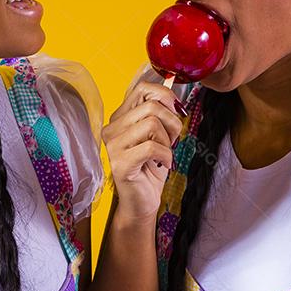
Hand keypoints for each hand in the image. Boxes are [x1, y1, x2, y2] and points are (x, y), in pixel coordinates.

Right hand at [101, 81, 185, 223]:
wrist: (142, 202)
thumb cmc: (151, 168)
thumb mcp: (159, 134)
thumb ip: (161, 112)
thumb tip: (173, 89)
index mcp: (120, 117)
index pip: (142, 88)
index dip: (166, 95)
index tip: (177, 111)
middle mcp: (112, 127)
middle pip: (151, 105)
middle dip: (172, 122)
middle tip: (173, 140)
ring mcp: (113, 145)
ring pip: (152, 123)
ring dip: (168, 140)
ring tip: (165, 153)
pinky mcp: (119, 162)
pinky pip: (151, 146)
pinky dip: (166, 155)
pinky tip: (163, 164)